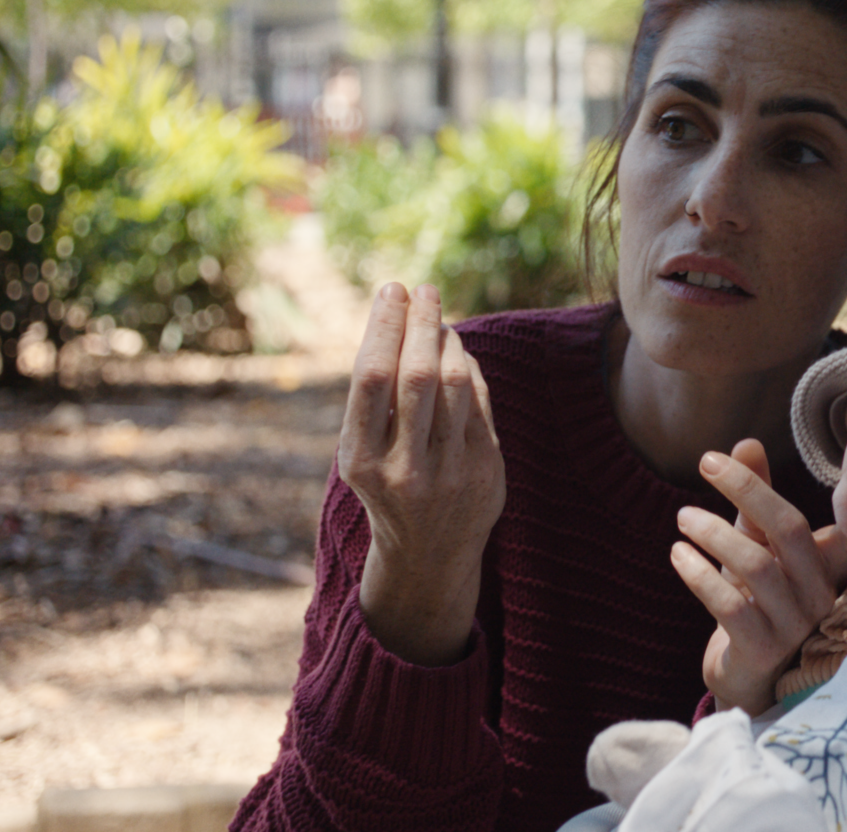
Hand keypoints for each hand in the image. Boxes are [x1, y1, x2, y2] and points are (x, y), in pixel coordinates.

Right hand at [340, 282, 504, 665]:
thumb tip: (400, 318)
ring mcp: (450, 472)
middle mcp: (403, 468)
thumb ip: (375, 398)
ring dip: (449, 342)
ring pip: (456, 385)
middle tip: (424, 290)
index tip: (391, 291)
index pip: (372, 378)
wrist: (427, 555)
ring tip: (439, 321)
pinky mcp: (487, 473)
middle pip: (417, 375)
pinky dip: (472, 370)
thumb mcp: (362, 453)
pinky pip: (481, 404)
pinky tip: (459, 353)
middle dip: (421, 324)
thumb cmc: (386, 485)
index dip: (384, 328)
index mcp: (360, 461)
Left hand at [671, 440, 846, 715]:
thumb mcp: (757, 547)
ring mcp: (795, 625)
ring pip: (756, 566)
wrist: (750, 679)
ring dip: (714, 534)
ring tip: (683, 518)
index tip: (719, 457)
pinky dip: (699, 576)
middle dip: (745, 491)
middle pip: (788, 529)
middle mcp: (819, 592)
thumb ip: (755, 500)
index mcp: (824, 564)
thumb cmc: (758, 604)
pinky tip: (678, 556)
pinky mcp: (763, 651)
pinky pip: (731, 606)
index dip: (759, 484)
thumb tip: (747, 442)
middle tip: (704, 467)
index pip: (797, 513)